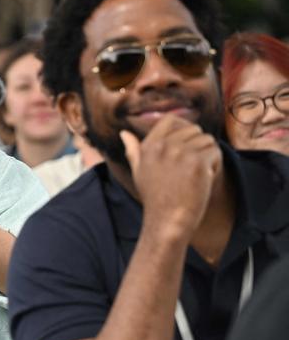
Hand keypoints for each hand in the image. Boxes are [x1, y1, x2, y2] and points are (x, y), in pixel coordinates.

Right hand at [120, 115, 220, 239]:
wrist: (168, 219)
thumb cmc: (154, 198)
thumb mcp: (138, 171)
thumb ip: (133, 150)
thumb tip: (124, 133)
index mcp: (149, 146)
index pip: (170, 120)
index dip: (183, 130)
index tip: (186, 147)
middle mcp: (163, 145)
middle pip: (193, 129)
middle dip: (198, 145)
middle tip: (192, 167)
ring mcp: (181, 152)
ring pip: (207, 140)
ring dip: (208, 155)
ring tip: (197, 174)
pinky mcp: (197, 162)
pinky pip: (215, 152)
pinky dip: (215, 165)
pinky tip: (204, 180)